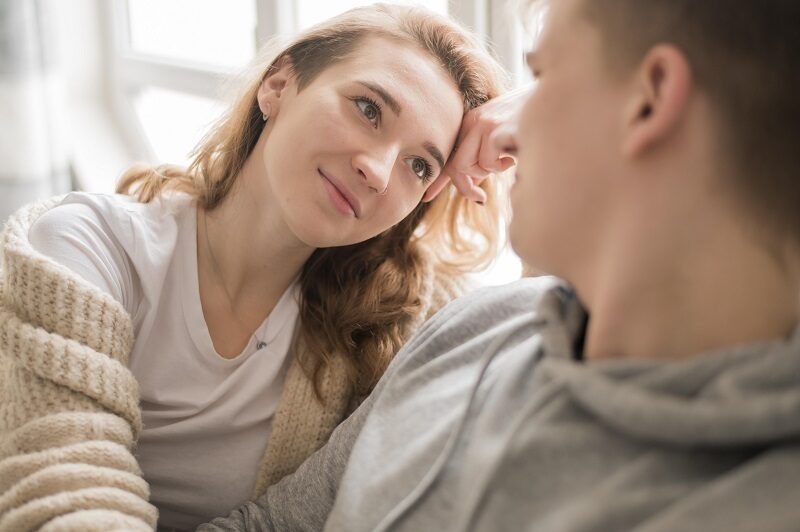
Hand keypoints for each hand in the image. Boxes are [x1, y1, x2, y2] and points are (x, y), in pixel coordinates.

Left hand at [423, 85, 530, 203]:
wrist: (558, 103)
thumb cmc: (534, 125)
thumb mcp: (503, 142)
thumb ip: (485, 159)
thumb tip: (472, 186)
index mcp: (473, 123)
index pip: (448, 155)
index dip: (438, 179)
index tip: (426, 196)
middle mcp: (474, 120)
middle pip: (455, 166)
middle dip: (467, 186)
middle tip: (481, 196)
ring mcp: (485, 122)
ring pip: (471, 166)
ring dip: (491, 172)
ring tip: (508, 159)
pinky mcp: (497, 128)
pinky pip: (488, 162)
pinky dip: (503, 165)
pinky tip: (516, 151)